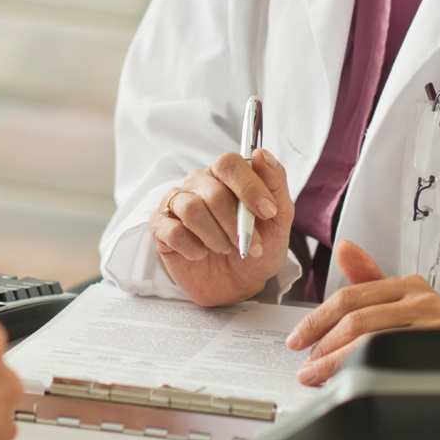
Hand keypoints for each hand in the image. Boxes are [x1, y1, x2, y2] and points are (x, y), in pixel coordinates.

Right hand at [151, 148, 293, 307]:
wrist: (239, 285)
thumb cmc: (258, 248)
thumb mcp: (278, 220)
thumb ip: (274, 183)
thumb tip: (261, 154)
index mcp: (225, 175)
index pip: (229, 163)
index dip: (249, 187)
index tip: (267, 212)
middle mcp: (198, 183)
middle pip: (213, 192)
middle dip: (236, 224)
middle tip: (247, 245)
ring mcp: (176, 203)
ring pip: (192, 209)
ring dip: (216, 237)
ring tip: (225, 249)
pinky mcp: (160, 226)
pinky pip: (173, 232)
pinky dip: (194, 249)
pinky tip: (201, 254)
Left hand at [286, 241, 439, 384]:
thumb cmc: (434, 336)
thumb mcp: (402, 303)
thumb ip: (370, 279)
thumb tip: (344, 248)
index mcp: (409, 284)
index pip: (350, 297)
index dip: (318, 319)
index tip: (298, 338)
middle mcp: (422, 300)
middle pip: (356, 319)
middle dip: (323, 344)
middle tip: (305, 364)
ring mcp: (433, 326)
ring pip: (369, 341)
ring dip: (335, 362)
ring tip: (316, 376)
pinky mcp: (438, 351)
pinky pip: (390, 360)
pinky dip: (362, 371)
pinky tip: (347, 381)